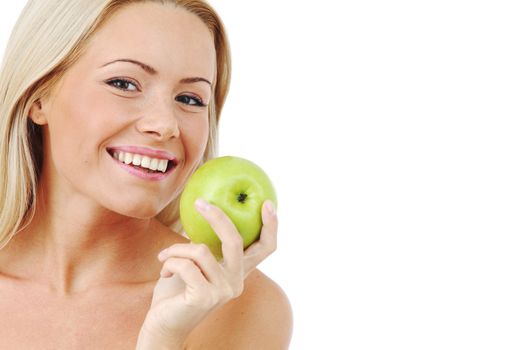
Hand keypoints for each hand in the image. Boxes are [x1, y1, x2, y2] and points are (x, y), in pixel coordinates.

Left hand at [135, 199, 277, 348]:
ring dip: (176, 249)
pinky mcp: (205, 296)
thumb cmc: (177, 290)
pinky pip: (185, 264)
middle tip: (200, 203)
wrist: (163, 324)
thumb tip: (205, 209)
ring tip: (165, 256)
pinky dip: (169, 262)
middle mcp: (236, 282)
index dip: (271, 226)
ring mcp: (223, 291)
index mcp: (238, 272)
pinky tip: (164, 271)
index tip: (268, 203)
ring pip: (200, 250)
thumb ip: (206, 246)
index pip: (265, 248)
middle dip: (218, 218)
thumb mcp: (196, 263)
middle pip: (236, 241)